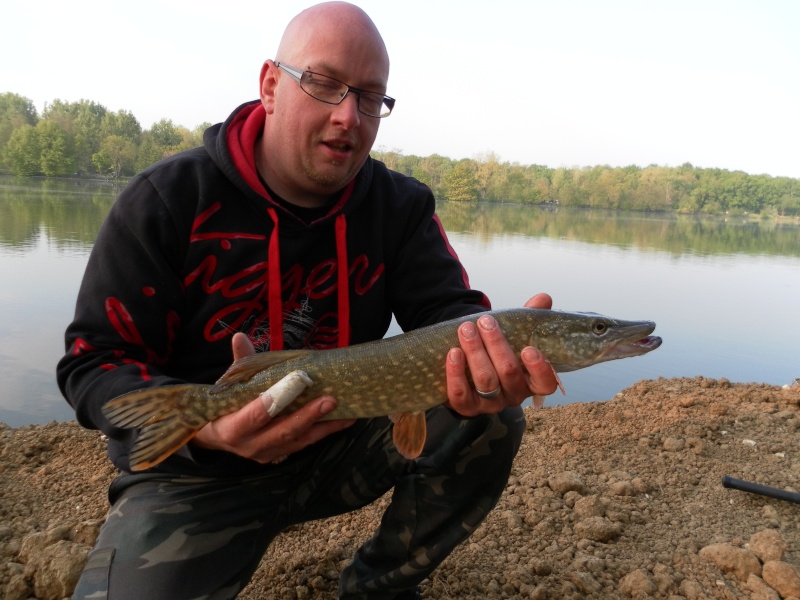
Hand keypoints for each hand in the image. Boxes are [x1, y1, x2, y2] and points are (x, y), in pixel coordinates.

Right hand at [192, 333, 354, 462]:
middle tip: (330, 400)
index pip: (254, 416)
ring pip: (299, 440)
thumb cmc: (226, 404)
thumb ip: (240, 363)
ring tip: (347, 412)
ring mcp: (266, 453)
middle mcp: (250, 445)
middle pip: (283, 431)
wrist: (217, 435)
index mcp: (232, 428)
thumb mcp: (229, 385)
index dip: (273, 402)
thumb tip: (239, 336)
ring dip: (324, 426)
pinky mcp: (280, 455)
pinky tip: (342, 421)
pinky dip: (324, 432)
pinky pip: (304, 443)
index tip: (295, 385)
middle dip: (308, 416)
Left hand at [445, 293, 559, 416]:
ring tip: (466, 329)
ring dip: (475, 352)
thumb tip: (543, 298)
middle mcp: (513, 396)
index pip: (545, 383)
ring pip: (485, 381)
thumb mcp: (514, 334)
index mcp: (530, 381)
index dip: (540, 369)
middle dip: (496, 344)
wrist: (466, 365)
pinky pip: (460, 394)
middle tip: (485, 321)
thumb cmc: (497, 349)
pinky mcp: (465, 407)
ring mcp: (489, 404)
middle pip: (508, 373)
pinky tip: (453, 353)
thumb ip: (530, 317)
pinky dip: (456, 373)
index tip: (529, 348)